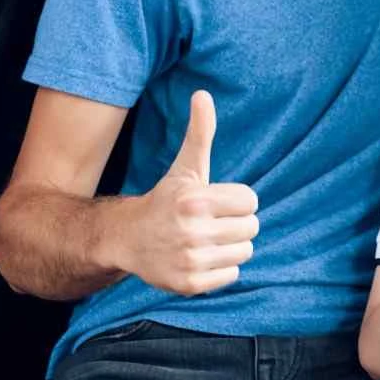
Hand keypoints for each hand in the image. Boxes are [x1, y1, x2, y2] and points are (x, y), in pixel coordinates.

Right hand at [118, 91, 259, 295]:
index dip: (237, 201)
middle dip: (236, 224)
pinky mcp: (190, 285)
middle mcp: (192, 231)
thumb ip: (200, 133)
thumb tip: (203, 94)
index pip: (251, 201)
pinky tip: (200, 258)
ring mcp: (191, 260)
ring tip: (206, 239)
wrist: (128, 239)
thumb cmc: (167, 200)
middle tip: (212, 222)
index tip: (216, 202)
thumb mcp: (186, 167)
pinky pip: (232, 276)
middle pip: (251, 228)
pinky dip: (221, 269)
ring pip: (244, 252)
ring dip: (230, 246)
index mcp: (196, 200)